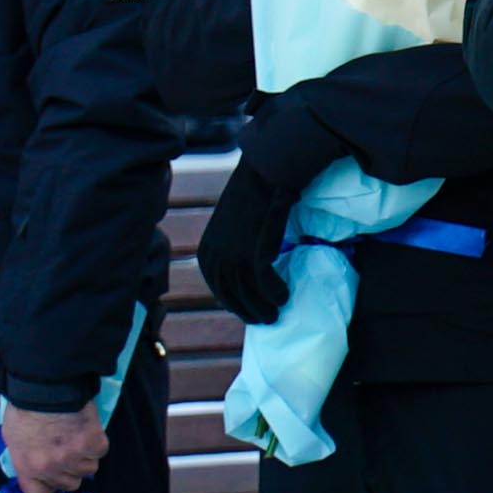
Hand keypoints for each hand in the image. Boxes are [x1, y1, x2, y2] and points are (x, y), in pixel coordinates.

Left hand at [1, 403, 107, 492]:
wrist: (47, 387)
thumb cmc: (26, 408)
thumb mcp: (13, 438)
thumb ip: (26, 459)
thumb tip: (37, 467)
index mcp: (28, 467)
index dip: (48, 485)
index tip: (52, 475)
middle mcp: (50, 467)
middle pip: (70, 483)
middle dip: (70, 470)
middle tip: (68, 451)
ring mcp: (72, 457)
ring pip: (88, 469)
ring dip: (85, 456)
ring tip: (78, 437)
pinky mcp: (92, 443)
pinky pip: (100, 452)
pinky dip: (96, 442)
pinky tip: (87, 428)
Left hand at [198, 162, 299, 323]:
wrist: (265, 172)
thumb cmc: (253, 194)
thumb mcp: (232, 225)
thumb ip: (232, 247)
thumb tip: (244, 267)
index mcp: (206, 253)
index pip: (219, 289)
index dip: (236, 304)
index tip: (251, 310)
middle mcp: (215, 259)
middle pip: (232, 297)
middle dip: (249, 311)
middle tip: (267, 319)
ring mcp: (233, 257)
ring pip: (248, 295)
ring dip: (264, 308)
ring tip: (278, 311)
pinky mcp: (253, 253)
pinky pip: (265, 284)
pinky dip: (275, 293)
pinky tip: (285, 296)